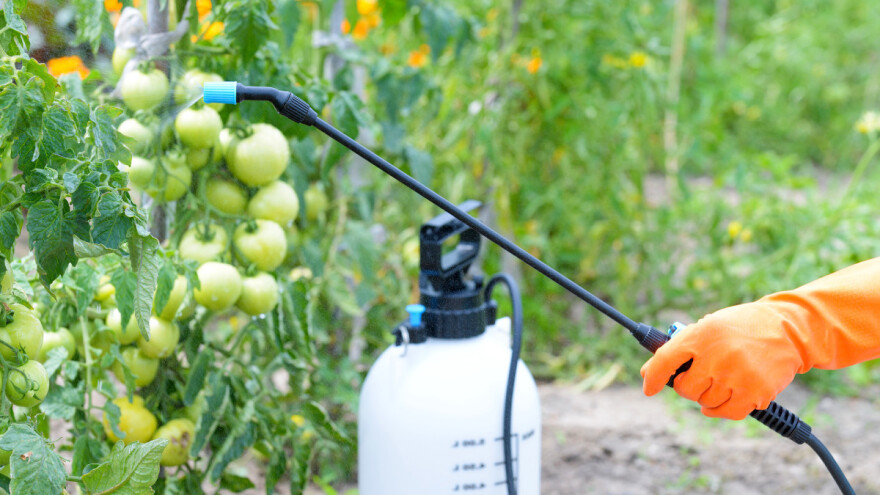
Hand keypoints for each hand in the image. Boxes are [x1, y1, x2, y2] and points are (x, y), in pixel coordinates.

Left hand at [640, 303, 803, 419]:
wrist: (787, 329)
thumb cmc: (739, 328)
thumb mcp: (707, 327)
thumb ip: (678, 348)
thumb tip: (648, 373)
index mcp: (701, 334)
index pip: (665, 360)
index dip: (653, 377)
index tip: (649, 388)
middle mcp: (717, 356)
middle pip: (685, 389)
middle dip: (688, 385)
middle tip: (701, 374)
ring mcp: (737, 376)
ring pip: (705, 403)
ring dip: (709, 396)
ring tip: (722, 377)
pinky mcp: (756, 392)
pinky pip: (727, 412)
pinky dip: (722, 409)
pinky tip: (726, 396)